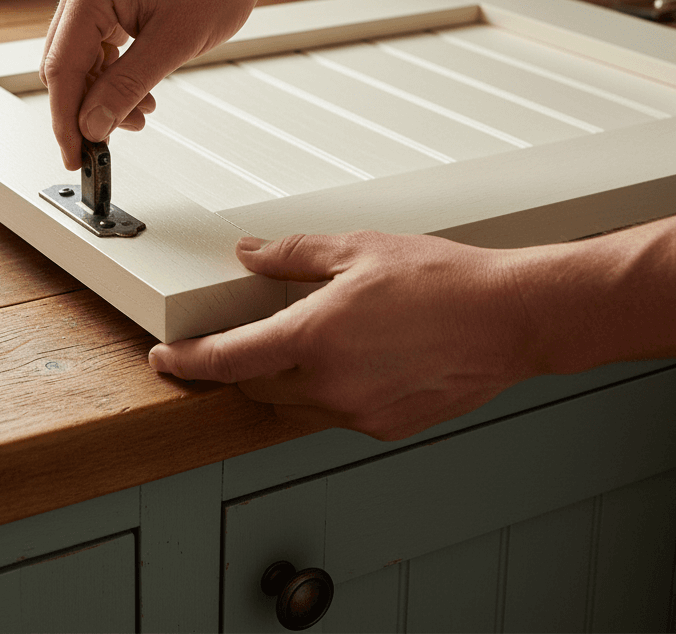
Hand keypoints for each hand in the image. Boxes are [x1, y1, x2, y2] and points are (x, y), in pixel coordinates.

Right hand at [40, 0, 274, 169]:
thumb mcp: (172, 45)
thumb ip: (127, 88)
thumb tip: (93, 125)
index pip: (62, 67)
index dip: (65, 119)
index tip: (74, 154)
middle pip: (63, 65)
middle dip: (84, 109)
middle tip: (103, 145)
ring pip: (80, 60)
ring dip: (102, 95)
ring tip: (138, 116)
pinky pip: (97, 48)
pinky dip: (113, 76)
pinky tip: (139, 95)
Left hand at [148, 231, 538, 440]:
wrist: (509, 318)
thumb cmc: (443, 281)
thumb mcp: (357, 249)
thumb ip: (292, 256)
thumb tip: (250, 255)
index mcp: (315, 338)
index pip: (228, 359)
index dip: (187, 362)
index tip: (166, 359)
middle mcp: (332, 385)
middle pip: (255, 385)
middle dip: (237, 364)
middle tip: (242, 335)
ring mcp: (360, 412)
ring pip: (292, 405)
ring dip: (280, 379)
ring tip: (303, 341)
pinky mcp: (387, 426)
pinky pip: (333, 414)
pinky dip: (322, 391)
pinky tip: (347, 360)